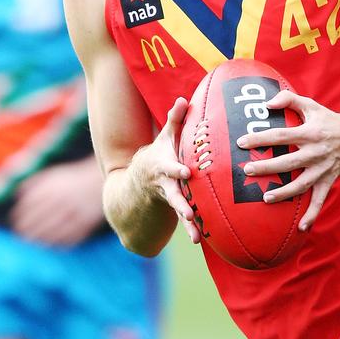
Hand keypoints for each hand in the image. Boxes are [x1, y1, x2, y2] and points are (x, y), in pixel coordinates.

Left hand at [11, 158, 106, 245]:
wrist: (98, 183)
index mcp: (52, 189)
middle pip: (39, 221)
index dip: (20, 217)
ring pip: (52, 232)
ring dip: (40, 239)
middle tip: (21, 236)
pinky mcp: (86, 223)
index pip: (30, 207)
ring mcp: (75, 213)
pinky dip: (59, 242)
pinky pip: (69, 237)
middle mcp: (63, 201)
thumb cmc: (71, 181)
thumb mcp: (53, 176)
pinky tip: (51, 244)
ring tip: (33, 242)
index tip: (16, 222)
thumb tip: (16, 196)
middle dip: (27, 231)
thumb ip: (34, 183)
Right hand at [139, 97, 200, 244]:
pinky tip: (199, 239)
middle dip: (181, 203)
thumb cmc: (160, 153)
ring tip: (195, 235)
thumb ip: (176, 119)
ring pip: (178, 210)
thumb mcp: (165, 136)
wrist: (140, 179)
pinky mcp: (176, 207)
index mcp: (164, 165)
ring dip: (186, 221)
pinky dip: (191, 229)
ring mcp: (170, 197)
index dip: (177, 169)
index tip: (186, 173)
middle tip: (189, 213)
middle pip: (173, 193)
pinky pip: (184, 219)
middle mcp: (165, 183)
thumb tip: (183, 99)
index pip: (170, 167)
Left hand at [236, 90, 339, 230]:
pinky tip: (300, 228)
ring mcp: (322, 169)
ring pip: (301, 185)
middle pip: (288, 162)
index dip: (261, 138)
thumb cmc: (327, 119)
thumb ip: (288, 99)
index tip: (242, 142)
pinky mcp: (328, 181)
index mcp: (309, 133)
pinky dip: (312, 215)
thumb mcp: (310, 105)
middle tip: (248, 171)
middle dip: (267, 168)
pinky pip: (319, 200)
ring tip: (265, 198)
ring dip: (284, 193)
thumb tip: (267, 104)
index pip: (281, 136)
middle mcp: (316, 152)